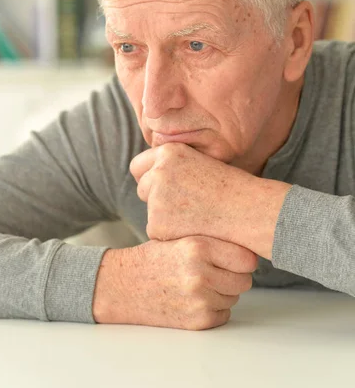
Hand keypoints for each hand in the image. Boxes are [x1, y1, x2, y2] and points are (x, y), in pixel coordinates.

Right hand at [92, 236, 257, 330]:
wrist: (122, 287)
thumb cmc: (153, 259)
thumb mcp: (179, 237)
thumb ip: (211, 242)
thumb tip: (251, 247)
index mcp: (197, 246)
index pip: (246, 258)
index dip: (243, 259)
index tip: (237, 259)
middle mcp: (200, 274)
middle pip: (244, 280)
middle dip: (234, 277)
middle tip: (215, 272)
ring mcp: (199, 300)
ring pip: (234, 298)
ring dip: (223, 293)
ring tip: (198, 284)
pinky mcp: (196, 321)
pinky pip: (223, 315)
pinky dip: (214, 309)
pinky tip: (193, 299)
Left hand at [130, 143, 290, 259]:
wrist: (249, 211)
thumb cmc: (232, 188)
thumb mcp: (201, 161)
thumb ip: (173, 165)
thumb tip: (150, 175)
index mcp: (168, 152)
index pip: (138, 166)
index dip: (148, 177)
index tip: (160, 187)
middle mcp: (158, 172)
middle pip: (142, 188)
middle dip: (155, 198)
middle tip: (183, 205)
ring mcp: (156, 199)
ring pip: (149, 211)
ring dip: (165, 217)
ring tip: (195, 216)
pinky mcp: (157, 224)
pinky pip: (156, 232)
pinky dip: (171, 235)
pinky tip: (194, 229)